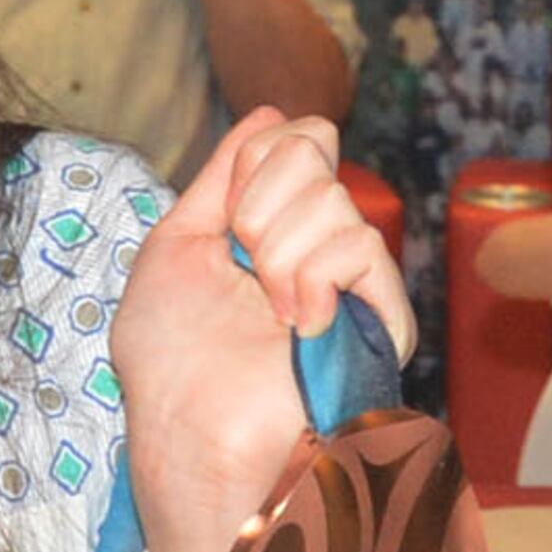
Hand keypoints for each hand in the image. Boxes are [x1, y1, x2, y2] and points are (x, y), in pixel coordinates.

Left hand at [114, 113, 413, 551]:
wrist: (191, 438)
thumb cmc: (171, 364)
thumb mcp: (174, 246)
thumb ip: (221, 176)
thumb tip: (273, 114)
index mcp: (267, 227)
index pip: (295, 137)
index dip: (255, 159)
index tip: (226, 215)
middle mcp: (315, 245)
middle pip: (316, 151)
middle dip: (259, 206)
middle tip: (244, 270)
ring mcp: (350, 281)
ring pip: (335, 200)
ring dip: (280, 254)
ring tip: (269, 313)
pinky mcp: (380, 318)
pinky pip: (362, 246)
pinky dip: (316, 278)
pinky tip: (300, 325)